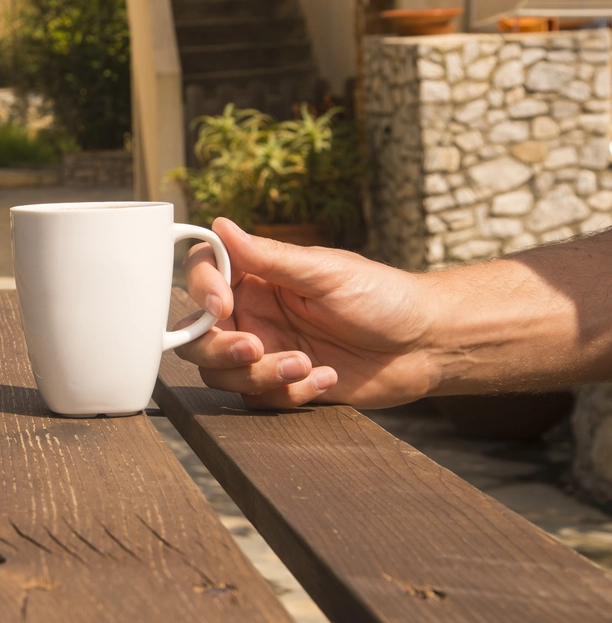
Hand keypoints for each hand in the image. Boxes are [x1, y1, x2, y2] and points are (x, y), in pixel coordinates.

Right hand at [174, 218, 439, 408]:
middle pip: (196, 336)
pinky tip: (326, 378)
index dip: (201, 290)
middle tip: (256, 349)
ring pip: (222, 374)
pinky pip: (259, 399)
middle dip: (220, 349)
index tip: (222, 305)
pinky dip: (290, 393)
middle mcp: (253, 314)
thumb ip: (268, 256)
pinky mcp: (282, 385)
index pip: (202, 274)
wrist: (426, 344)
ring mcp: (265, 351)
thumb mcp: (325, 273)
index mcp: (257, 277)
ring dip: (260, 375)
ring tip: (306, 365)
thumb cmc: (384, 297)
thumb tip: (220, 224)